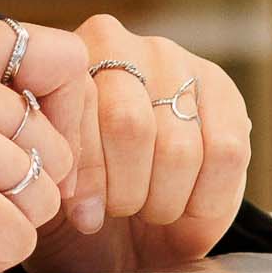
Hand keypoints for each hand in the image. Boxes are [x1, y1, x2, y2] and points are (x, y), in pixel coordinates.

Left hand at [21, 17, 256, 272]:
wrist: (126, 226)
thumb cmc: (80, 203)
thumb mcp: (50, 188)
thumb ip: (46, 171)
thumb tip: (66, 191)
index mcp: (64, 61)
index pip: (80, 109)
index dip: (86, 173)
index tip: (83, 213)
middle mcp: (123, 46)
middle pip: (130, 125)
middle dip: (124, 190)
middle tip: (119, 212)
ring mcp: (177, 63)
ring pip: (178, 146)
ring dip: (163, 200)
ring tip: (150, 211)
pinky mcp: (224, 93)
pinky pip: (225, 154)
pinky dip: (205, 202)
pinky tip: (187, 210)